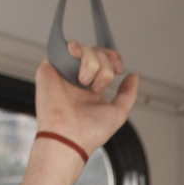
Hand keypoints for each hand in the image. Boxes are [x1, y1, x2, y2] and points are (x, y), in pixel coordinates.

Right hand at [12, 44, 138, 184]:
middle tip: (96, 87)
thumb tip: (134, 77)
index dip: (114, 59)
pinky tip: (77, 60)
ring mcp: (64, 72)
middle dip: (104, 68)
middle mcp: (77, 78)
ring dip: (91, 63)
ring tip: (84, 83)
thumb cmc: (90, 131)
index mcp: (92, 87)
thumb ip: (127, 94)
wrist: (69, 137)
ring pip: (83, 49)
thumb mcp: (118, 113)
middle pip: (97, 54)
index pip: (105, 61)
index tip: (119, 69)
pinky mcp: (50, 69)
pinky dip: (74, 48)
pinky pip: (63, 47)